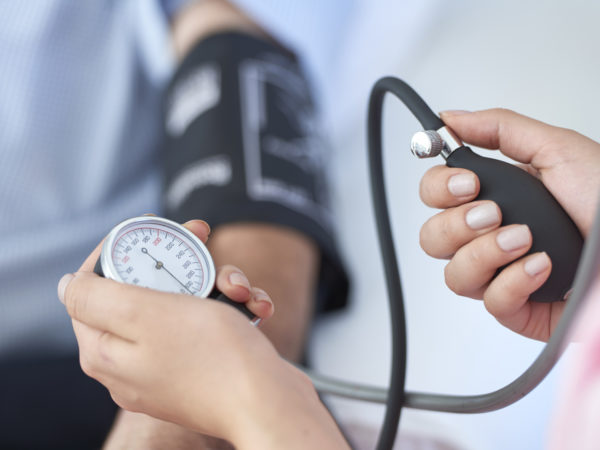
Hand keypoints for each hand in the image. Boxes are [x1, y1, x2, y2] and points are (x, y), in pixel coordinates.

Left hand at [58, 220, 277, 440]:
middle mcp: (132, 361)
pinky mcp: (203, 367)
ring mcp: (169, 366)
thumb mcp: (145, 314)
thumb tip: (68, 285)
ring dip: (216, 284)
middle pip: (144, 290)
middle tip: (203, 237)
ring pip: (183, 303)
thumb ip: (96, 297)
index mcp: (105, 350)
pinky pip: (209, 325)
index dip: (120, 249)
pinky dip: (231, 308)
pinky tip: (255, 307)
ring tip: (240, 289)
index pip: (93, 285)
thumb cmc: (213, 358)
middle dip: (179, 261)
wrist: (270, 404)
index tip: (151, 228)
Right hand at [419, 109, 599, 340]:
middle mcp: (489, 236)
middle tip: (494, 213)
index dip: (438, 190)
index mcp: (495, 196)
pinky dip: (515, 281)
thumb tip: (449, 119)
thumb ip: (499, 128)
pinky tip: (543, 266)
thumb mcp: (558, 150)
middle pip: (431, 238)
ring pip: (454, 275)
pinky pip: (491, 302)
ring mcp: (501, 273)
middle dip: (457, 225)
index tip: (468, 183)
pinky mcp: (518, 308)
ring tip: (524, 240)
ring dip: (485, 253)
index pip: (434, 195)